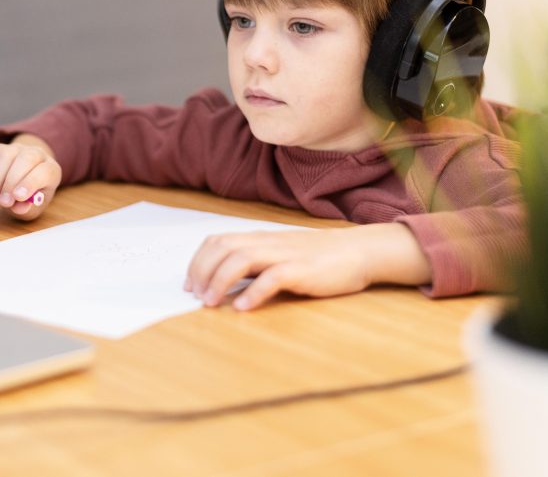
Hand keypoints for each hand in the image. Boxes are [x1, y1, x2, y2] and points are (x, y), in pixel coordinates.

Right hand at [0, 135, 61, 219]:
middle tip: (2, 202)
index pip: (44, 171)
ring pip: (4, 156)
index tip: (17, 198)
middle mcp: (36, 154)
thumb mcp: (33, 207)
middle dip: (10, 182)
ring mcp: (17, 148)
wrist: (23, 181)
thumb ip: (27, 208)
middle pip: (25, 159)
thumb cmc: (31, 196)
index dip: (30, 183)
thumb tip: (18, 207)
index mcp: (51, 169)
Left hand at [183, 223, 430, 310]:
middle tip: (195, 297)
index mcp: (258, 239)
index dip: (197, 261)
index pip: (217, 241)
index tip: (189, 284)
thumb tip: (225, 284)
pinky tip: (244, 308)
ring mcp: (284, 255)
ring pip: (241, 259)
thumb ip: (254, 265)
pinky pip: (273, 278)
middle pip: (222, 248)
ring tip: (211, 303)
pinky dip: (254, 292)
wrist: (358, 251)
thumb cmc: (317, 258)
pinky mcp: (302, 270)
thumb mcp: (279, 255)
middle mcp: (266, 243)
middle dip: (202, 272)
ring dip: (220, 282)